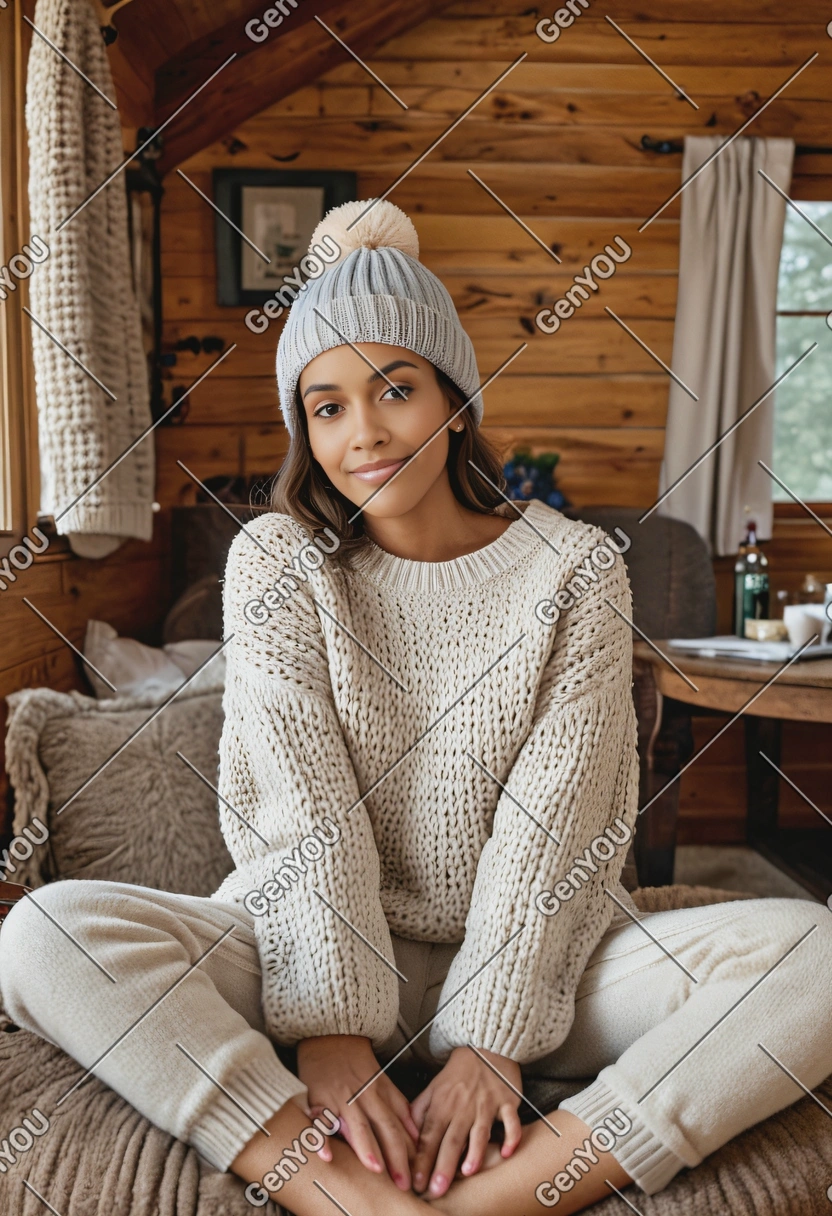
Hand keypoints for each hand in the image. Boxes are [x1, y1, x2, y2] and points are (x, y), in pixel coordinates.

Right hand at [296, 1034, 419, 1190]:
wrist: (330, 1034)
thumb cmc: (356, 1062)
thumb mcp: (383, 1080)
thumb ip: (399, 1106)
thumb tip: (416, 1133)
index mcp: (380, 1093)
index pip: (398, 1125)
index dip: (409, 1150)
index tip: (417, 1173)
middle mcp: (363, 1097)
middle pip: (383, 1128)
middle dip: (395, 1156)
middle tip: (403, 1182)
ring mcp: (340, 1098)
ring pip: (356, 1124)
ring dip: (367, 1147)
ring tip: (376, 1168)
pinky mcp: (318, 1099)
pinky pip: (319, 1121)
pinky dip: (322, 1138)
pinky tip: (327, 1154)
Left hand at [410, 1046, 522, 1198]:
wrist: (485, 1045)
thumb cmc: (458, 1072)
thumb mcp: (433, 1087)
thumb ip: (419, 1111)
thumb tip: (407, 1136)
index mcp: (442, 1104)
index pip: (429, 1136)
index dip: (422, 1160)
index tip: (416, 1182)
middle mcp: (463, 1106)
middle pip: (452, 1139)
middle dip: (443, 1165)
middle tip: (437, 1189)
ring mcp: (486, 1104)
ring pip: (479, 1131)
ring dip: (474, 1152)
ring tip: (467, 1172)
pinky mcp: (507, 1102)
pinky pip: (511, 1121)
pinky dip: (511, 1137)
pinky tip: (507, 1152)